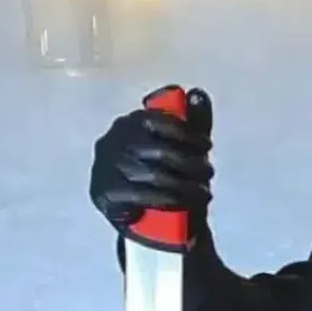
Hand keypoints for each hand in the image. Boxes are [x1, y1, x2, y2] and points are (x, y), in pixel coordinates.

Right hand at [89, 86, 214, 232]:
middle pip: (161, 152)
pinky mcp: (102, 194)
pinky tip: (182, 203)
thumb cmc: (168, 173)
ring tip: (203, 193)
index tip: (207, 146)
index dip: (187, 133)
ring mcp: (104, 168)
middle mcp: (112, 141)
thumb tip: (198, 93)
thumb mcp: (185, 146)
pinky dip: (167, 201)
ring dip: (186, 187)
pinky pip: (141, 196)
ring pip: (154, 176)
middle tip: (209, 173)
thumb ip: (194, 120)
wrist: (151, 217)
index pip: (159, 121)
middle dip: (192, 164)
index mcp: (130, 123)